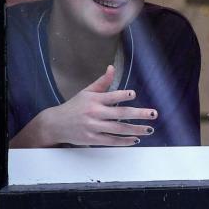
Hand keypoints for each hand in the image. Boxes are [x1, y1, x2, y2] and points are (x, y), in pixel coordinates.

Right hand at [11, 65, 156, 147]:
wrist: (54, 124)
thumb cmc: (74, 106)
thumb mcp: (86, 92)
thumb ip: (102, 82)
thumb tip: (112, 67)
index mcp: (94, 100)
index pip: (111, 96)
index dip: (122, 95)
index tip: (134, 94)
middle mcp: (94, 113)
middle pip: (120, 114)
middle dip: (139, 114)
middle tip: (154, 114)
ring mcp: (93, 127)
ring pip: (118, 129)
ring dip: (136, 129)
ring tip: (149, 129)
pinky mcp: (92, 139)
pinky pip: (111, 141)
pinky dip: (124, 141)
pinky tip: (135, 139)